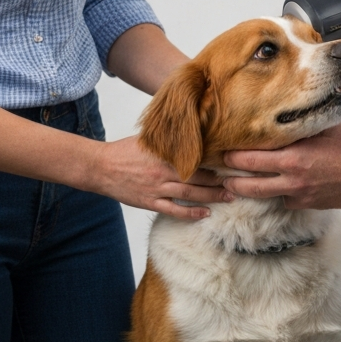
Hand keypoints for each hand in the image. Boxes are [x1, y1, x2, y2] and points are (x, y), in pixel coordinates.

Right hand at [89, 135, 232, 219]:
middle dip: (220, 181)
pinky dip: (191, 213)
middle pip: (199, 177)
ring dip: (212, 196)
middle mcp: (165, 172)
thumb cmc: (125, 150)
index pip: (198, 157)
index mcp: (166, 154)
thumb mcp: (149, 139)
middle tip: (239, 183)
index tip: (233, 161)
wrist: (101, 167)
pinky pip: (174, 210)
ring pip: (191, 194)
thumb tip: (189, 127)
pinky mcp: (150, 202)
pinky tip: (205, 214)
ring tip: (229, 198)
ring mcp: (158, 189)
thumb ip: (169, 139)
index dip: (216, 160)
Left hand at [221, 123, 340, 209]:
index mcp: (295, 156)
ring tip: (230, 186)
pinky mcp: (309, 204)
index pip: (252, 157)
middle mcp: (293, 178)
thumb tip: (283, 119)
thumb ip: (301, 127)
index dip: (233, 155)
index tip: (221, 150)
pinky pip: (284, 200)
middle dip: (230, 178)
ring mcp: (300, 194)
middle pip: (250, 182)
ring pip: (263, 195)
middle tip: (216, 173)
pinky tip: (269, 187)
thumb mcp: (325, 127)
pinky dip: (275, 194)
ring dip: (246, 190)